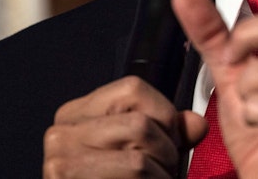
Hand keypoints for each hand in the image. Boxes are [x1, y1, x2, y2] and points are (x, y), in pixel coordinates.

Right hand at [42, 75, 207, 177]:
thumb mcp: (142, 150)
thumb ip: (169, 132)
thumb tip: (197, 124)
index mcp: (77, 114)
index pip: (132, 89)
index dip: (164, 114)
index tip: (170, 137)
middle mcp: (61, 133)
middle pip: (140, 124)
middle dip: (166, 151)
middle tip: (165, 169)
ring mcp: (60, 162)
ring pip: (139, 156)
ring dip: (161, 174)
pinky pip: (136, 173)